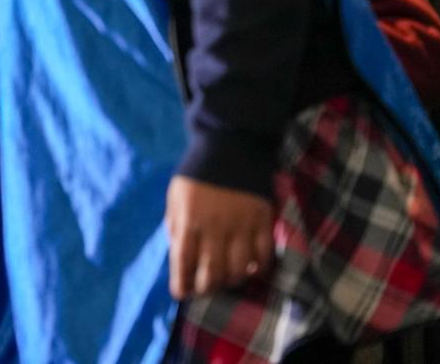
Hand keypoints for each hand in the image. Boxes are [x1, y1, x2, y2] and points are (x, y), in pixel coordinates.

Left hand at [165, 175, 274, 299]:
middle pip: (212, 273)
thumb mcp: (176, 196)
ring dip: (232, 280)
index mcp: (188, 220)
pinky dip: (259, 268)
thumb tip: (178, 255)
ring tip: (227, 278)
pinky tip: (252, 269)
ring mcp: (241, 226)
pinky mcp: (263, 222)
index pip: (183, 261)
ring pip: (239, 269)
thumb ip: (176, 225)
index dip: (181, 282)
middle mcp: (214, 228)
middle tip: (205, 288)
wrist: (230, 146)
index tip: (181, 293)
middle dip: (207, 287)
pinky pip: (264, 256)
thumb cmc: (197, 173)